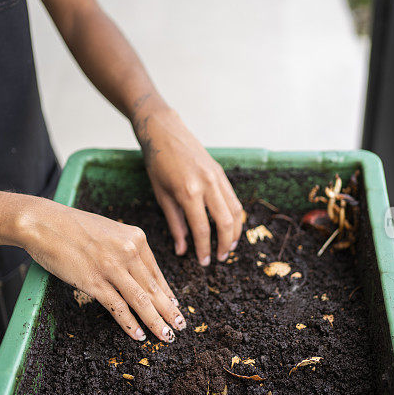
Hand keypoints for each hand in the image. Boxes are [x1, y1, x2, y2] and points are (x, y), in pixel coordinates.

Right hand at [14, 198, 184, 341]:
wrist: (44, 222)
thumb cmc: (73, 227)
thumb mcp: (109, 232)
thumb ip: (126, 249)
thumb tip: (138, 272)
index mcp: (136, 238)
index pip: (156, 272)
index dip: (167, 293)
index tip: (174, 306)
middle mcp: (129, 252)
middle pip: (153, 288)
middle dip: (169, 311)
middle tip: (180, 326)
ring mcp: (112, 268)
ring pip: (141, 301)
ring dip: (156, 322)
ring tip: (166, 336)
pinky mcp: (94, 282)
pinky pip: (118, 307)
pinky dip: (130, 324)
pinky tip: (138, 335)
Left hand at [133, 105, 243, 265]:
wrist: (165, 131)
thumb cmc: (158, 163)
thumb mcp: (161, 195)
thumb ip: (174, 224)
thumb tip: (182, 250)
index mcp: (188, 192)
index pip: (202, 229)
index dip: (204, 249)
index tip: (203, 262)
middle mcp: (207, 184)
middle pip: (226, 223)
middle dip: (225, 245)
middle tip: (219, 258)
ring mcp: (217, 177)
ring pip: (236, 211)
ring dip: (235, 232)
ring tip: (228, 247)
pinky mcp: (221, 173)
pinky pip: (234, 199)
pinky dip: (235, 216)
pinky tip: (230, 227)